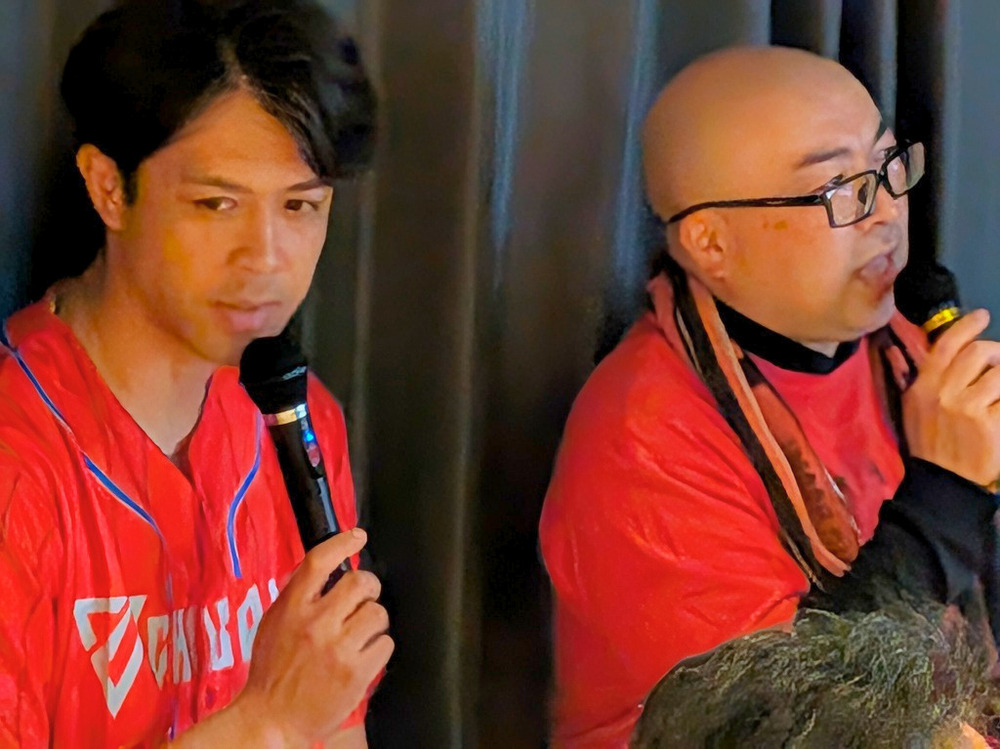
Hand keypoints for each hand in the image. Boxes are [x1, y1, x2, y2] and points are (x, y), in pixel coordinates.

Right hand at [231, 528, 392, 745]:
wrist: (271, 720)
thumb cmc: (271, 673)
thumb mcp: (272, 624)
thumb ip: (296, 596)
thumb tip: (323, 568)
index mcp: (291, 609)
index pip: (319, 562)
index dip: (342, 543)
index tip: (357, 536)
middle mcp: (315, 624)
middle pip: (359, 582)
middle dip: (368, 586)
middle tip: (364, 596)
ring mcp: (338, 648)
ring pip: (378, 612)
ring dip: (374, 620)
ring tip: (361, 632)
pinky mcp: (356, 672)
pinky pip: (385, 643)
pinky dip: (379, 647)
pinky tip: (364, 655)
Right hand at [903, 309, 999, 486]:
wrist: (943, 481)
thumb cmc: (929, 443)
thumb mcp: (913, 409)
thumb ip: (920, 379)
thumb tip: (911, 350)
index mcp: (924, 387)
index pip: (946, 345)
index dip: (966, 326)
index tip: (982, 316)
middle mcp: (944, 393)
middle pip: (979, 352)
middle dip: (995, 352)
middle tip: (998, 361)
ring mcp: (969, 408)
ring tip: (998, 390)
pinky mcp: (992, 422)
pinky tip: (998, 412)